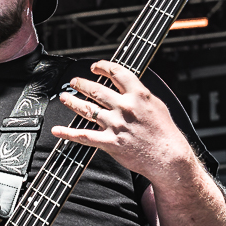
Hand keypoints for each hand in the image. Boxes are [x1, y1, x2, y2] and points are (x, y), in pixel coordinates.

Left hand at [52, 60, 193, 184]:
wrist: (168, 157)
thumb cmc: (165, 132)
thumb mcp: (156, 105)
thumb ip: (140, 94)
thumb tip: (127, 84)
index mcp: (139, 95)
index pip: (117, 73)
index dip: (103, 67)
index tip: (95, 67)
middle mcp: (125, 107)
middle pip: (97, 90)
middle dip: (82, 84)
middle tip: (74, 82)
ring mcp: (116, 124)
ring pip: (88, 109)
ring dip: (72, 102)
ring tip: (64, 97)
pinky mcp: (110, 142)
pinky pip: (84, 136)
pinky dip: (68, 133)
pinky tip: (57, 130)